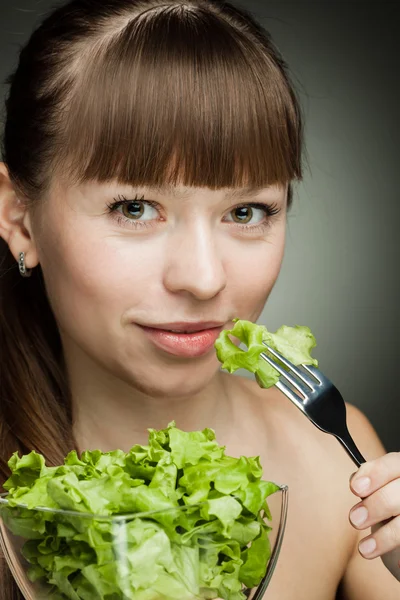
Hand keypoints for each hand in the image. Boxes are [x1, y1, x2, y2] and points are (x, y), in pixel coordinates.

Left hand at [349, 452, 399, 580]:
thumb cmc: (392, 507)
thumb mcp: (381, 491)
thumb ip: (370, 482)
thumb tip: (355, 481)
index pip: (395, 463)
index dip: (376, 473)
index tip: (355, 488)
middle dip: (376, 506)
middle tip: (354, 520)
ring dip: (386, 536)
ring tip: (364, 549)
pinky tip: (397, 564)